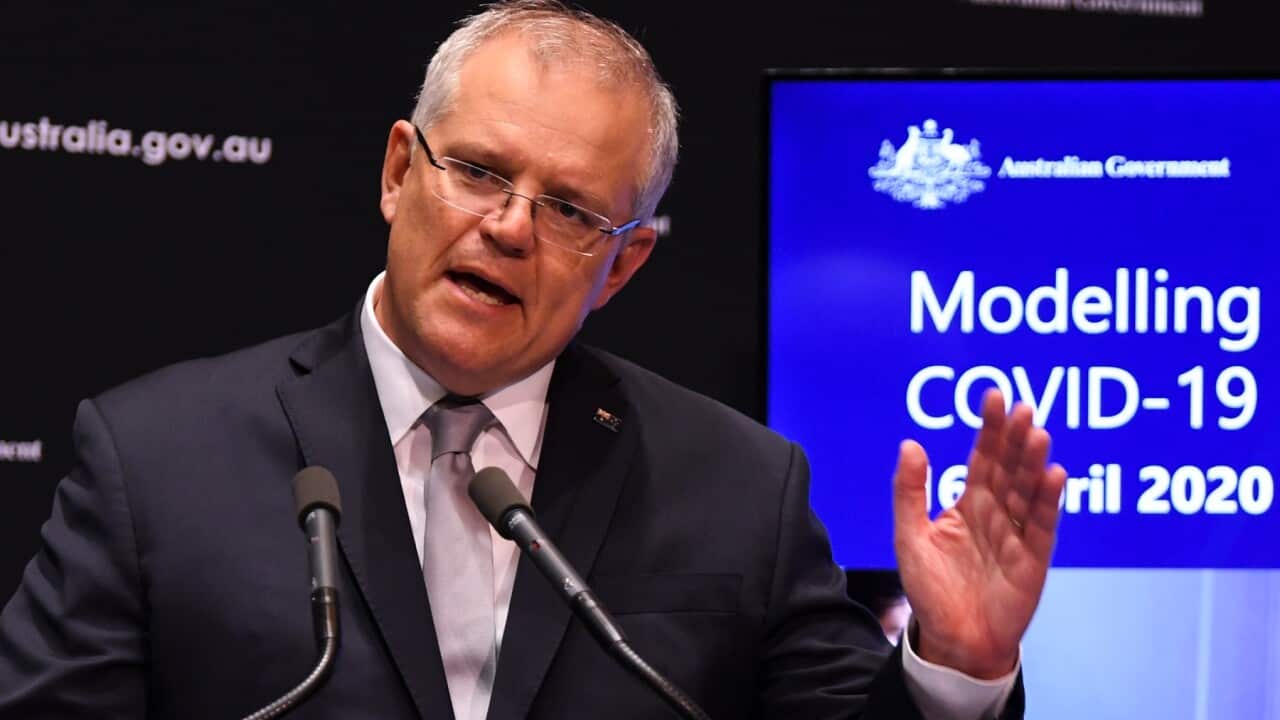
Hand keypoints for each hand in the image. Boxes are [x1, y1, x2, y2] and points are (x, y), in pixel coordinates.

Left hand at [892, 388, 1066, 678]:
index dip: (990, 428)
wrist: (953, 640)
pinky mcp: (1033, 559)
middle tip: (1024, 407)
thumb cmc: (931, 589)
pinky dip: (1047, 501)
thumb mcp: (910, 536)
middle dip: (1016, 438)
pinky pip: (1041, 525)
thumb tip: (910, 443)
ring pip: (1027, 491)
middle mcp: (996, 513)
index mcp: (968, 503)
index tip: (995, 396)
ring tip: (1038, 433)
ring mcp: (1017, 534)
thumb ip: (910, 492)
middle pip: (1009, 468)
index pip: (982, 458)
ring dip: (1033, 463)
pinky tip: (1054, 475)